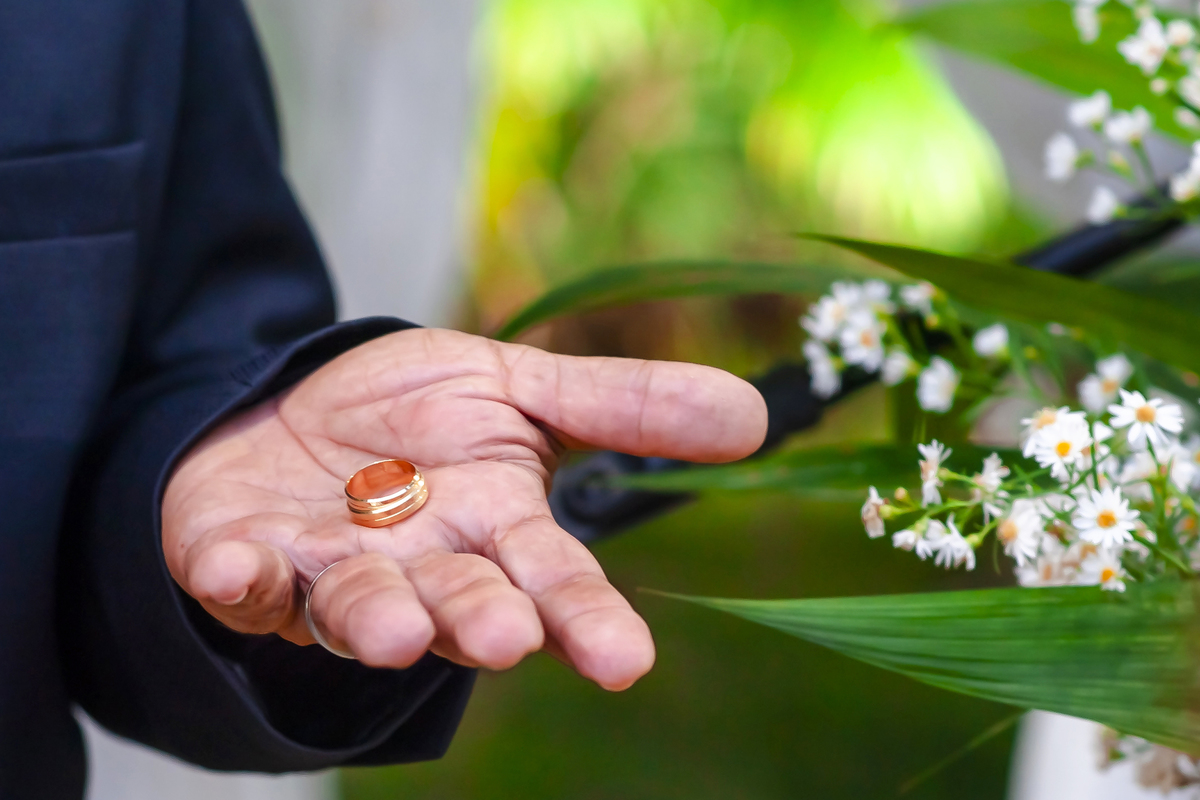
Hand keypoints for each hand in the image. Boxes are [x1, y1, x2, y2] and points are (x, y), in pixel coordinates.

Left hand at [162, 328, 765, 689]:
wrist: (293, 412)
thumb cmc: (414, 411)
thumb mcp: (518, 386)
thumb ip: (623, 406)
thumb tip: (753, 416)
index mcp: (495, 528)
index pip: (554, 579)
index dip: (587, 619)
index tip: (627, 661)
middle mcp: (423, 567)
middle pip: (459, 605)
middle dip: (480, 621)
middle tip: (504, 634)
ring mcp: (333, 572)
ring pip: (357, 610)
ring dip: (372, 619)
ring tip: (388, 629)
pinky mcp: (248, 559)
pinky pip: (241, 579)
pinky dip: (238, 577)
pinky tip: (237, 566)